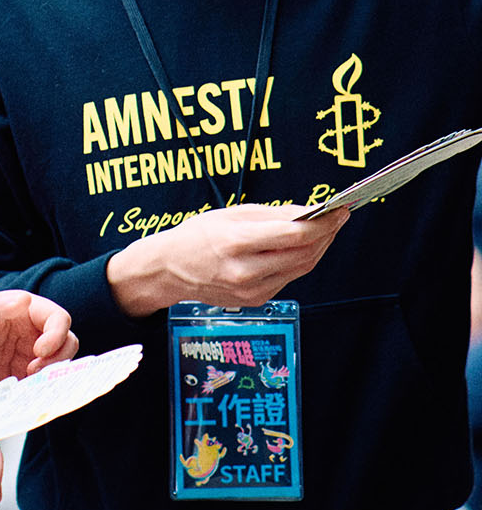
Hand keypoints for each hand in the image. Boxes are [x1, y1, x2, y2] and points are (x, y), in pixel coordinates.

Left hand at [0, 291, 77, 392]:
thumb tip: (25, 301)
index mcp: (22, 309)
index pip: (57, 318)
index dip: (57, 334)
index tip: (41, 350)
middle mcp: (29, 330)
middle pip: (65, 341)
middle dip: (59, 357)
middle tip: (36, 371)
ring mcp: (25, 353)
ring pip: (56, 364)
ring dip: (51, 375)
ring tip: (27, 382)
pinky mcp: (18, 375)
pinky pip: (40, 382)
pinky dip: (39, 389)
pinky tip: (23, 393)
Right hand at [106, 203, 349, 316]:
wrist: (170, 270)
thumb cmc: (197, 236)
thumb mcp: (230, 215)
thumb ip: (271, 215)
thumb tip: (308, 212)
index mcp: (236, 244)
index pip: (295, 235)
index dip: (324, 222)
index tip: (339, 209)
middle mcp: (246, 272)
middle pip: (304, 253)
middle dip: (327, 233)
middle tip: (339, 216)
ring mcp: (252, 290)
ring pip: (302, 267)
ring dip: (320, 247)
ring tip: (328, 228)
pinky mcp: (257, 300)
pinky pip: (289, 277)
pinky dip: (302, 260)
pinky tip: (305, 245)